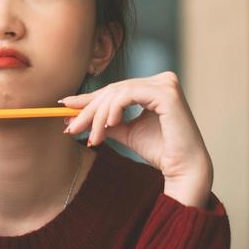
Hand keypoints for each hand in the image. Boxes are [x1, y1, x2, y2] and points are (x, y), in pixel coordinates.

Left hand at [61, 71, 212, 207]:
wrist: (182, 168)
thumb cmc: (160, 150)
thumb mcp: (126, 131)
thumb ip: (107, 121)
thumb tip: (76, 115)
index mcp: (154, 86)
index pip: (116, 90)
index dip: (89, 99)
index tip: (66, 108)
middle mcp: (162, 80)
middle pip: (114, 90)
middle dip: (89, 109)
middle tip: (71, 127)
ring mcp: (165, 84)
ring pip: (118, 93)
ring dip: (99, 115)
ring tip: (93, 136)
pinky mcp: (166, 93)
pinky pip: (129, 95)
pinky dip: (114, 109)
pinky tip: (109, 125)